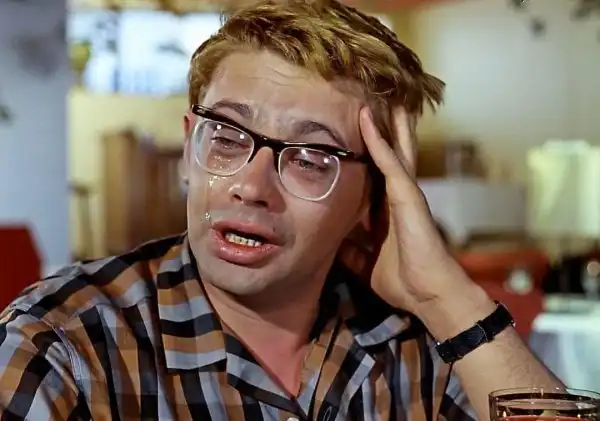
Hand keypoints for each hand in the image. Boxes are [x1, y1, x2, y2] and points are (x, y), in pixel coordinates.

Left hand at [339, 107, 474, 316]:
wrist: (427, 293)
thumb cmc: (402, 279)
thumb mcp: (365, 263)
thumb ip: (351, 250)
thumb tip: (331, 242)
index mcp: (388, 210)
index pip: (376, 174)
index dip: (368, 154)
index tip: (354, 134)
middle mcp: (398, 195)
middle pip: (390, 155)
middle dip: (383, 130)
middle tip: (373, 101)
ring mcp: (405, 192)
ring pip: (394, 149)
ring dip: (385, 123)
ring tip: (378, 95)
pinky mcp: (408, 195)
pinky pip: (390, 162)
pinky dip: (377, 140)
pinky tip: (367, 119)